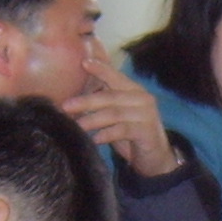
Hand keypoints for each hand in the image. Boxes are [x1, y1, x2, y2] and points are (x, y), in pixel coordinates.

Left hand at [63, 48, 179, 176]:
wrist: (154, 158)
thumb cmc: (130, 133)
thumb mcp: (116, 114)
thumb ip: (103, 100)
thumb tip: (76, 88)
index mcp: (133, 90)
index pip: (115, 76)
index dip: (100, 68)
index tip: (83, 63)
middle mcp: (142, 98)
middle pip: (110, 96)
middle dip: (86, 101)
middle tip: (66, 106)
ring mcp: (146, 115)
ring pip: (115, 113)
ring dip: (93, 120)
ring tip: (77, 125)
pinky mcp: (147, 132)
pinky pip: (123, 130)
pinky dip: (107, 134)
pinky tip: (94, 139)